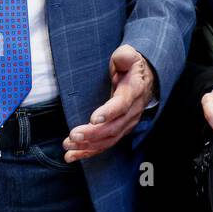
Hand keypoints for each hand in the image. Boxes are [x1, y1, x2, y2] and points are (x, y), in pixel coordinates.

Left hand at [64, 45, 156, 162]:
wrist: (144, 79)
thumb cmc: (130, 66)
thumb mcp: (129, 55)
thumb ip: (125, 56)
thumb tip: (123, 57)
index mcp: (134, 91)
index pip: (122, 104)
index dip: (109, 112)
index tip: (93, 119)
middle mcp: (132, 111)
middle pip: (113, 127)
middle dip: (92, 134)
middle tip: (73, 136)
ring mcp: (126, 123)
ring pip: (108, 140)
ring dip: (88, 146)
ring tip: (68, 147)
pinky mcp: (119, 130)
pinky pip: (105, 144)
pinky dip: (88, 152)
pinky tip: (72, 156)